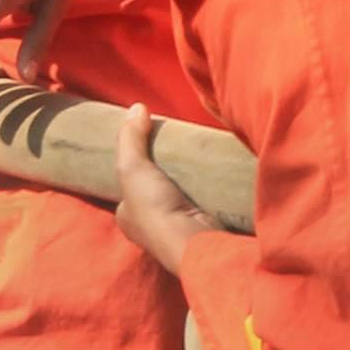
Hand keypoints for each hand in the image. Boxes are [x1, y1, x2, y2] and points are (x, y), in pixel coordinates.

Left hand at [109, 104, 210, 274]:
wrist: (195, 242)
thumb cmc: (155, 209)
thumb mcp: (133, 168)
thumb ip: (131, 138)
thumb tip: (136, 107)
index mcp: (129, 218)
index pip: (129, 190)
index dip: (136, 170)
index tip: (150, 151)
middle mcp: (151, 228)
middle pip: (158, 194)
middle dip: (167, 178)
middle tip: (181, 154)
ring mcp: (179, 232)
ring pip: (184, 201)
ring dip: (193, 185)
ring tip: (203, 161)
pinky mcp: (205, 231)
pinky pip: (207, 207)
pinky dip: (212, 195)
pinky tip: (220, 179)